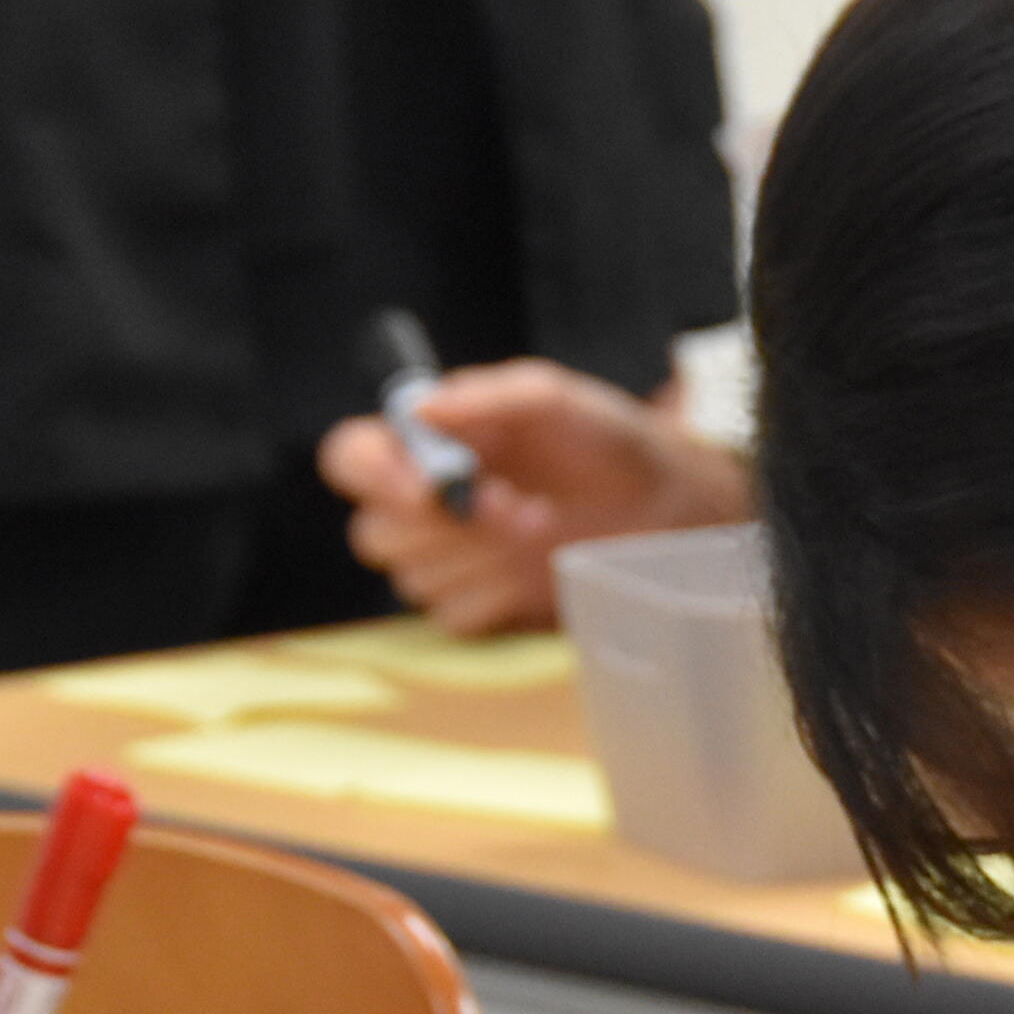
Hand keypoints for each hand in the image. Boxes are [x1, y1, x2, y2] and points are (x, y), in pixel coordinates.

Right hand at [314, 360, 751, 634]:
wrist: (662, 504)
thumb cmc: (605, 439)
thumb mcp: (550, 397)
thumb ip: (485, 397)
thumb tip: (420, 409)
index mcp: (429, 443)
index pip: (351, 457)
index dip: (370, 474)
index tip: (422, 484)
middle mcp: (427, 501)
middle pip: (373, 532)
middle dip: (433, 527)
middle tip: (502, 504)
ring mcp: (451, 559)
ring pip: (410, 579)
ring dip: (473, 557)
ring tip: (534, 522)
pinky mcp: (481, 602)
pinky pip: (451, 616)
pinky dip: (491, 595)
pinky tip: (533, 564)